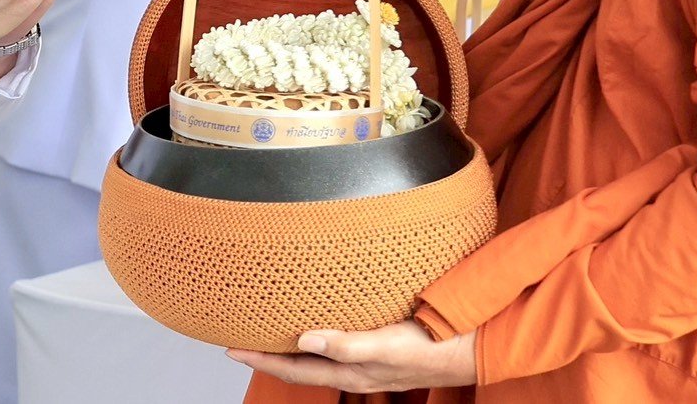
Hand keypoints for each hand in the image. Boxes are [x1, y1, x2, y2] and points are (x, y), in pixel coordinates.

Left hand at [228, 321, 475, 391]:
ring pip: (316, 358)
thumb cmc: (428, 348)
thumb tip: (303, 339)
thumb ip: (345, 344)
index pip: (294, 369)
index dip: (261, 359)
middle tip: (240, 338)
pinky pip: (335, 346)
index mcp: (349, 373)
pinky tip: (316, 323)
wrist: (465, 347)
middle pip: (299, 367)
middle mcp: (351, 371)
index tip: (230, 348)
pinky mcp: (376, 347)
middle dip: (268, 354)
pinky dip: (316, 339)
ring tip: (269, 330)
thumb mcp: (385, 346)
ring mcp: (364, 362)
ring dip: (290, 348)